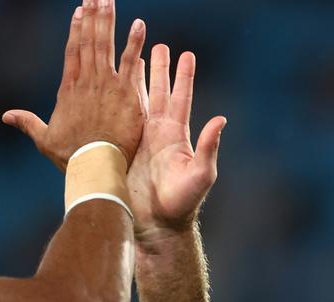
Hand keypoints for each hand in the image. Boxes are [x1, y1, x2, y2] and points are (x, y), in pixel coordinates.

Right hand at [2, 0, 146, 170]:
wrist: (94, 168)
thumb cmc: (72, 157)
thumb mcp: (45, 138)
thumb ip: (28, 123)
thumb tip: (7, 116)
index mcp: (68, 89)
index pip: (73, 52)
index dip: (76, 30)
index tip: (80, 11)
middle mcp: (86, 82)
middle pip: (88, 42)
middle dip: (92, 17)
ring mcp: (106, 85)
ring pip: (106, 45)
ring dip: (108, 21)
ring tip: (110, 0)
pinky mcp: (126, 93)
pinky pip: (130, 62)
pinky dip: (134, 43)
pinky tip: (139, 24)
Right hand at [127, 44, 226, 233]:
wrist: (156, 224)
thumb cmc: (183, 202)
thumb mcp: (201, 174)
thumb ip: (210, 147)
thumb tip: (221, 119)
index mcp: (177, 136)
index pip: (181, 98)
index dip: (183, 76)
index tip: (186, 53)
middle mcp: (159, 134)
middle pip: (159, 93)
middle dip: (159, 69)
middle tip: (159, 44)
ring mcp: (140, 140)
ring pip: (137, 102)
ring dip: (136, 80)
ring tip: (134, 56)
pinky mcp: (122, 149)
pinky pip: (118, 119)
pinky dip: (116, 101)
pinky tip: (112, 86)